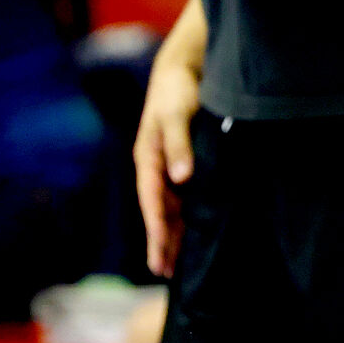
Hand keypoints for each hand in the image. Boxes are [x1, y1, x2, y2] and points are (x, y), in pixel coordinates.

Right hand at [134, 52, 201, 277]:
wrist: (182, 69)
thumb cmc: (176, 91)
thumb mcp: (177, 115)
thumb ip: (179, 145)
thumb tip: (180, 179)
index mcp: (148, 158)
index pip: (152, 202)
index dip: (157, 230)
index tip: (161, 256)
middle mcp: (156, 166)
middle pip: (158, 210)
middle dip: (162, 241)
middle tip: (165, 273)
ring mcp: (168, 165)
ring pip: (171, 206)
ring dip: (174, 232)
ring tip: (178, 264)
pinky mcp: (183, 161)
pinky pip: (183, 195)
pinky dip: (187, 215)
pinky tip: (195, 231)